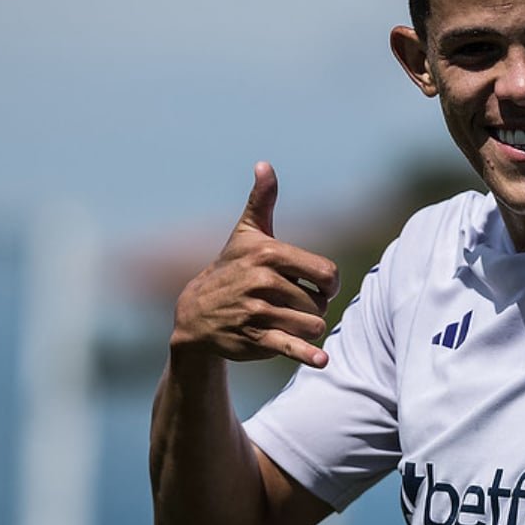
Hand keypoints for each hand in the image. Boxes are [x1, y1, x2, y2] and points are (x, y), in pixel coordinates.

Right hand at [171, 162, 339, 367]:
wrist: (195, 314)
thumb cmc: (231, 269)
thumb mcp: (246, 234)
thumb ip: (262, 201)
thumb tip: (264, 164)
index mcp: (269, 254)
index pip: (327, 273)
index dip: (328, 284)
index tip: (317, 286)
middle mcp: (263, 281)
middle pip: (321, 302)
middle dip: (314, 307)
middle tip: (290, 305)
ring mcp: (257, 311)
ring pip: (312, 325)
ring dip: (308, 329)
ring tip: (287, 322)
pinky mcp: (253, 339)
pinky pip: (290, 347)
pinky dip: (307, 355)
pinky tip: (321, 360)